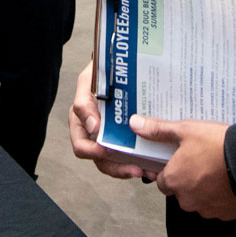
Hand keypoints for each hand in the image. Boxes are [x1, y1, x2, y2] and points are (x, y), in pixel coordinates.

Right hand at [68, 63, 159, 181]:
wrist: (118, 66)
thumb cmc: (99, 73)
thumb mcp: (87, 81)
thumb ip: (84, 103)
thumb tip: (93, 128)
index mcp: (80, 124)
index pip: (82, 147)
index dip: (94, 152)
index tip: (108, 150)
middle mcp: (94, 135)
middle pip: (101, 161)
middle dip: (118, 169)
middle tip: (136, 170)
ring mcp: (110, 138)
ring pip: (117, 162)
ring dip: (132, 169)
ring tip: (148, 171)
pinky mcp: (126, 138)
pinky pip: (131, 155)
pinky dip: (142, 161)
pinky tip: (154, 165)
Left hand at [131, 115, 235, 219]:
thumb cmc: (217, 146)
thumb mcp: (185, 131)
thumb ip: (159, 130)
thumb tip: (134, 124)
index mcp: (173, 181)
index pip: (162, 181)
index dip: (172, 169)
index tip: (183, 159)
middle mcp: (186, 200)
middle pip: (182, 191)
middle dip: (190, 179)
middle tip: (204, 160)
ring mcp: (207, 210)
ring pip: (200, 199)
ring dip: (206, 188)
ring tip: (219, 168)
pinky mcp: (226, 214)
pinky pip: (219, 206)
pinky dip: (222, 196)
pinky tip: (230, 180)